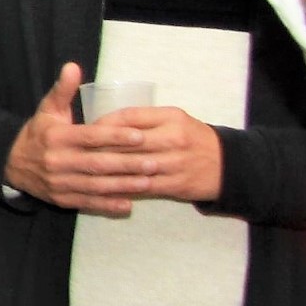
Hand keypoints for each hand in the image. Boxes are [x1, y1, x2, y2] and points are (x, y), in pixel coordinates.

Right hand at [2, 65, 148, 217]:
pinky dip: (107, 205)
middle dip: (127, 164)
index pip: (90, 137)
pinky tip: (127, 204)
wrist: (11, 163)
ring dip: (122, 185)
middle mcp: (57, 161)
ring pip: (95, 185)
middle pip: (97, 163)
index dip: (115, 136)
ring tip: (148, 182)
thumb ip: (63, 89)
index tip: (139, 136)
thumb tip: (73, 66)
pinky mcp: (61, 199)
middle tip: (154, 162)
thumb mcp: (47, 109)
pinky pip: (87, 202)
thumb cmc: (38, 132)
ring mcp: (59, 182)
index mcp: (57, 137)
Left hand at [90, 106, 224, 204]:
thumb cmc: (192, 138)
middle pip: (128, 142)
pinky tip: (105, 188)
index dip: (105, 123)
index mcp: (171, 117)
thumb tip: (107, 122)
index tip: (87, 128)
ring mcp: (174, 163)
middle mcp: (173, 138)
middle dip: (100, 147)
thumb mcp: (173, 119)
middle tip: (79, 151)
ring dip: (107, 169)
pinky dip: (122, 187)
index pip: (130, 117)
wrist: (226, 164)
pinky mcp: (175, 184)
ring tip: (86, 170)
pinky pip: (142, 187)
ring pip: (132, 166)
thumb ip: (143, 119)